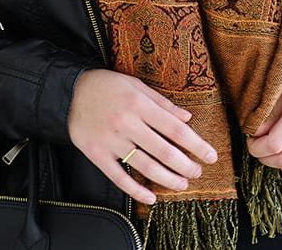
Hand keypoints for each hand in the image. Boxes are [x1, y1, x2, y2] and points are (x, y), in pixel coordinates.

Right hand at [68, 69, 217, 204]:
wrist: (71, 91)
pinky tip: (151, 196)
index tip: (210, 155)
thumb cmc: (108, 85)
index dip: (196, 144)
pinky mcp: (97, 154)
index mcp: (139, 104)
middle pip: (163, 150)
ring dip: (167, 179)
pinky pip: (119, 177)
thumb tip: (187, 118)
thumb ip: (162, 103)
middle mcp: (127, 123)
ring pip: (145, 166)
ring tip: (182, 184)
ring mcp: (111, 141)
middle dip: (185, 165)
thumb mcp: (137, 85)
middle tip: (197, 172)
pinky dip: (137, 190)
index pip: (174, 129)